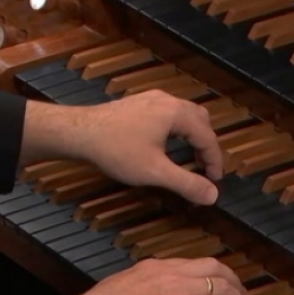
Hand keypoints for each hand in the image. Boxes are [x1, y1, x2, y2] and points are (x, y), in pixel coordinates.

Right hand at [68, 257, 248, 294]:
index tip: (214, 280)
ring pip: (219, 286)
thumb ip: (135, 293)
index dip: (206, 272)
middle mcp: (170, 272)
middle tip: (239, 291)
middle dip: (230, 278)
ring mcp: (178, 288)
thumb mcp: (119, 292)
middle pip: (211, 267)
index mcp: (153, 267)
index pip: (188, 264)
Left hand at [81, 90, 220, 204]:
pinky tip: (168, 144)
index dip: (215, 160)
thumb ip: (186, 183)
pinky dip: (178, 130)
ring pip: (184, 114)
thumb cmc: (117, 150)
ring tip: (190, 158)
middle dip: (206, 145)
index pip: (207, 136)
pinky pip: (169, 114)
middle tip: (205, 168)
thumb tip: (213, 196)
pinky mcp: (139, 103)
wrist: (78, 132)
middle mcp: (168, 100)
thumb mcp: (155, 171)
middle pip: (200, 120)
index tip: (215, 181)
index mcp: (177, 113)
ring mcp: (152, 98)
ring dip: (193, 136)